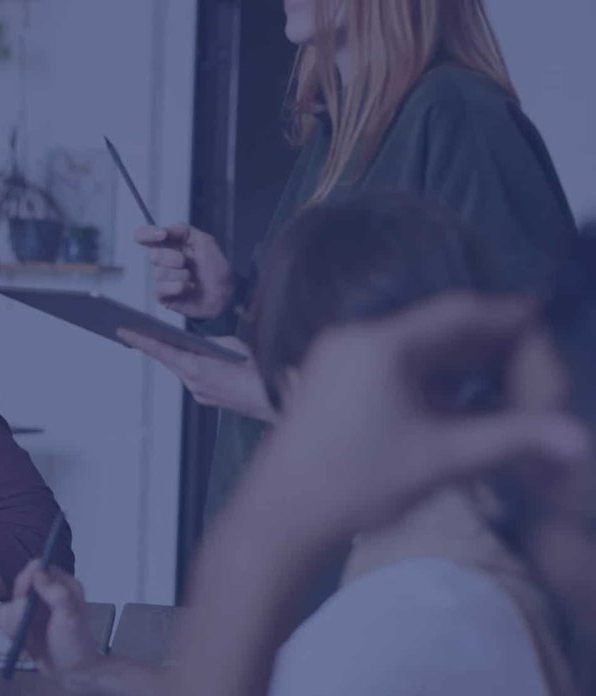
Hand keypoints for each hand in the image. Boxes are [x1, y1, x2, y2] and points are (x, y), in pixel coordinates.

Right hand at [0, 560, 100, 677]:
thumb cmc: (74, 645)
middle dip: (20, 605)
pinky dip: (9, 629)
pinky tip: (23, 640)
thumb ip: (55, 593)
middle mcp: (47, 593)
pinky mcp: (23, 622)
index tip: (26, 594)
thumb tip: (37, 570)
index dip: (29, 578)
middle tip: (27, 620)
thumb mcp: (69, 618)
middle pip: (20, 584)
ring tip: (28, 636)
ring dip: (14, 621)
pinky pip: (5, 617)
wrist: (71, 673)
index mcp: (63, 586)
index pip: (38, 567)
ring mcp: (34, 608)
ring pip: (10, 602)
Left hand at [119, 330, 274, 420]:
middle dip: (156, 346)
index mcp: (194, 366)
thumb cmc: (254, 368)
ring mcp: (199, 393)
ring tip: (166, 342)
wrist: (271, 397)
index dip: (139, 339)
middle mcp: (192, 382)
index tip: (123, 331)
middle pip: (168, 360)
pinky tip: (195, 362)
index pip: (159, 350)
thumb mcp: (229, 345)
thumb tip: (198, 344)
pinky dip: (192, 369)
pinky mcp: (206, 399)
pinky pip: (193, 380)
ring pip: (181, 371)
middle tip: (138, 332)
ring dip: (176, 358)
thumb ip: (208, 343)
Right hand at [135, 224, 233, 319]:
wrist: (225, 294)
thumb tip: (164, 229)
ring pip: (159, 273)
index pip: (144, 235)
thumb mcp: (205, 242)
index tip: (162, 235)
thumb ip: (184, 231)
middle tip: (187, 263)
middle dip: (174, 258)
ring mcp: (161, 279)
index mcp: (170, 245)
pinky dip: (180, 287)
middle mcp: (162, 261)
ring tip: (193, 279)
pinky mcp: (162, 296)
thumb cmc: (216, 268)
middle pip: (153, 255)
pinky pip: (161, 288)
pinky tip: (190, 289)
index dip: (147, 233)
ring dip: (182, 275)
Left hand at [232, 294, 591, 547]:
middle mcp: (355, 340)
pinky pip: (393, 366)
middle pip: (437, 329)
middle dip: (488, 342)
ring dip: (460, 362)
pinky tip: (462, 399)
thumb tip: (581, 438)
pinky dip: (431, 378)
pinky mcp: (331, 382)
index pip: (458, 313)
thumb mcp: (442, 459)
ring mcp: (338, 359)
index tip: (546, 314)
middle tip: (537, 353)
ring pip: (415, 350)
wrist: (280, 516)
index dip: (507, 315)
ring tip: (509, 376)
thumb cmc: (357, 483)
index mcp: (380, 344)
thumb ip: (513, 440)